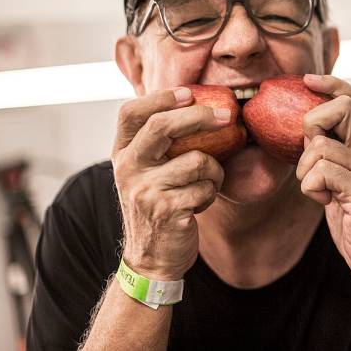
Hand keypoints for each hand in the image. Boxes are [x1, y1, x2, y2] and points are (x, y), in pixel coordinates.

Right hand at [111, 87, 228, 279]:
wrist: (152, 258)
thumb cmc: (158, 205)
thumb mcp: (147, 171)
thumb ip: (159, 142)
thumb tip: (195, 102)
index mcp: (123, 153)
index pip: (130, 113)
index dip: (160, 97)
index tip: (189, 92)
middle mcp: (128, 168)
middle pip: (162, 126)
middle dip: (200, 116)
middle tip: (228, 116)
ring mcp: (145, 190)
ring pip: (198, 160)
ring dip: (214, 171)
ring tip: (206, 184)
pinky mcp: (166, 210)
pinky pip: (206, 187)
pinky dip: (211, 194)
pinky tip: (198, 204)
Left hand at [296, 75, 350, 305]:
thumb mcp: (338, 182)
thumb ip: (328, 157)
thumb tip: (304, 137)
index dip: (330, 83)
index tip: (307, 80)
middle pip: (340, 109)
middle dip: (311, 126)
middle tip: (310, 157)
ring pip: (320, 147)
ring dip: (306, 171)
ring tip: (319, 191)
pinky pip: (321, 173)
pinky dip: (311, 188)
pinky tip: (324, 202)